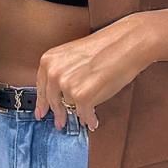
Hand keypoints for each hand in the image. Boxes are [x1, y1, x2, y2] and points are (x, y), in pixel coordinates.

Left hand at [34, 12, 155, 130]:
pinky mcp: (83, 97)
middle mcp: (54, 73)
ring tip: (88, 114)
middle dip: (59, 114)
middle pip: (54, 102)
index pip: (42, 87)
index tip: (41, 113)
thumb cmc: (106, 46)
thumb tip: (60, 93)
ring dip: (80, 112)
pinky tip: (93, 121)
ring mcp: (67, 86)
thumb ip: (62, 72)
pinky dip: (90, 119)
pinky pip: (84, 115)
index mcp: (49, 60)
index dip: (42, 102)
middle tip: (60, 123)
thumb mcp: (72, 55)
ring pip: (71, 108)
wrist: (127, 43)